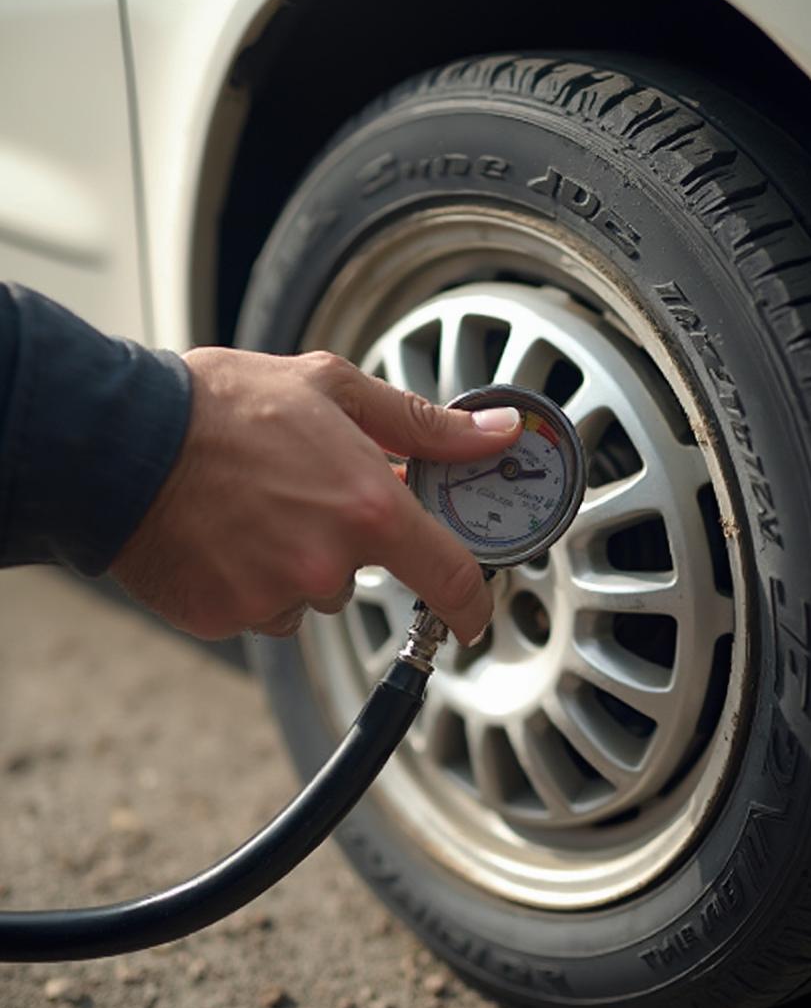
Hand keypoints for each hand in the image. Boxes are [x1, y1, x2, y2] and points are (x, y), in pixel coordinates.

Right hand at [110, 348, 521, 643]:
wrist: (116, 439)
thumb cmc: (224, 406)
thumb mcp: (333, 389)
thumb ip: (425, 425)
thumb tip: (496, 434)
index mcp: (368, 509)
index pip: (449, 578)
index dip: (469, 603)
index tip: (471, 613)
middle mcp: (328, 564)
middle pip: (362, 577)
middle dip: (344, 543)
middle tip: (301, 493)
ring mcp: (274, 597)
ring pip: (309, 594)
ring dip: (295, 563)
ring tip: (252, 509)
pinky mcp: (226, 618)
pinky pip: (261, 610)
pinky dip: (251, 581)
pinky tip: (224, 537)